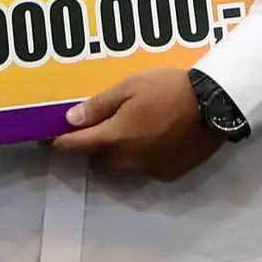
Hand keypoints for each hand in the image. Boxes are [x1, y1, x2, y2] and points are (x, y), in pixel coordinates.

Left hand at [47, 68, 222, 180]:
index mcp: (116, 138)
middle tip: (102, 129)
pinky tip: (159, 137)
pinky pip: (147, 168)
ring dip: (120, 154)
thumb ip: (99, 106)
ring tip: (134, 131)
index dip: (56, 144)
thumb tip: (70, 121)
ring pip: (123, 167)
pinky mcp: (170, 174)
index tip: (44, 140)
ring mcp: (150, 170)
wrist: (216, 105)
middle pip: (98, 162)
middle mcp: (129, 160)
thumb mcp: (130, 87)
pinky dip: (146, 156)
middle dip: (94, 150)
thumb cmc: (169, 89)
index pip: (75, 147)